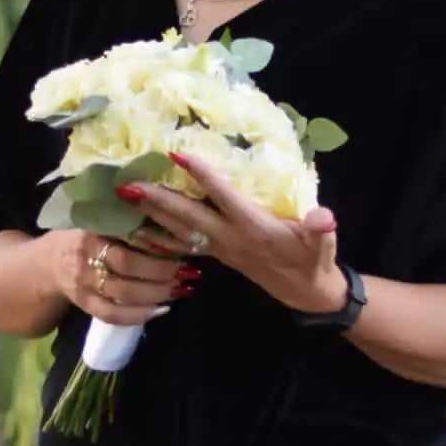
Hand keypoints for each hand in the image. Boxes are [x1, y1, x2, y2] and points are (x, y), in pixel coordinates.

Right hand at [47, 229, 201, 326]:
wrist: (45, 264)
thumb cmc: (83, 236)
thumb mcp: (99, 219)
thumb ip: (127, 218)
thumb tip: (173, 219)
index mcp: (92, 226)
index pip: (128, 232)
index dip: (158, 241)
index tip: (185, 243)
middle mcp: (85, 253)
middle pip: (128, 264)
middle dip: (163, 270)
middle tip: (190, 271)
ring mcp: (83, 282)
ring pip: (123, 292)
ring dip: (157, 293)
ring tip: (182, 290)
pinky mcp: (83, 304)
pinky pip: (112, 315)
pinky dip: (138, 316)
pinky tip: (161, 310)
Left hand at [113, 153, 346, 313]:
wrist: (306, 292)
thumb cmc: (314, 259)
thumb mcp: (323, 244)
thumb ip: (321, 229)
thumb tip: (324, 217)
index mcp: (253, 228)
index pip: (224, 198)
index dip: (203, 176)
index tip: (178, 154)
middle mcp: (229, 238)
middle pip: (187, 216)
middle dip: (157, 199)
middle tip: (126, 183)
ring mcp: (219, 248)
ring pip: (178, 230)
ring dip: (149, 215)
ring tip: (121, 198)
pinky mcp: (216, 252)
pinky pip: (180, 244)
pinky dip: (157, 236)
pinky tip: (135, 229)